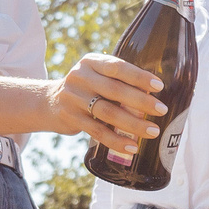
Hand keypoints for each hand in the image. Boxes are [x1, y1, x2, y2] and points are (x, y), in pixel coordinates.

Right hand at [47, 52, 166, 152]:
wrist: (47, 102)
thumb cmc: (85, 88)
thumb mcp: (96, 76)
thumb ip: (118, 81)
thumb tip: (153, 95)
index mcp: (91, 62)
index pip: (117, 67)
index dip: (138, 76)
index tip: (159, 86)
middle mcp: (80, 77)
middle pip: (114, 90)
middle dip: (141, 101)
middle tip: (161, 110)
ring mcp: (73, 98)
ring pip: (107, 112)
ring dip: (133, 124)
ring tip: (152, 131)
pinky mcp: (70, 118)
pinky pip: (97, 131)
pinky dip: (116, 141)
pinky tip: (132, 146)